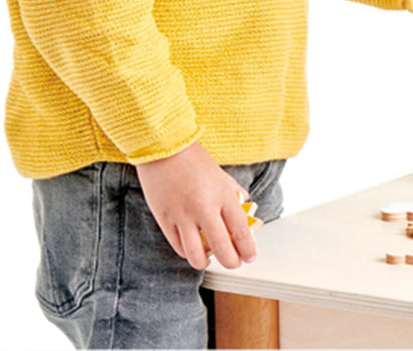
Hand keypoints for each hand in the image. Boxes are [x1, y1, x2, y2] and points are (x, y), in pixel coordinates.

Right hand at [136, 141, 257, 269]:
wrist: (163, 148)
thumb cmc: (193, 157)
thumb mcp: (220, 172)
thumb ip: (232, 190)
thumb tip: (244, 201)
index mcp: (223, 194)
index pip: (240, 230)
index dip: (247, 248)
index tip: (249, 256)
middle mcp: (205, 208)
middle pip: (222, 248)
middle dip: (231, 261)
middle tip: (234, 263)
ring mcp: (183, 216)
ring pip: (197, 254)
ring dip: (206, 262)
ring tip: (210, 259)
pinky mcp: (165, 220)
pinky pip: (178, 246)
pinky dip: (187, 253)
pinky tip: (192, 250)